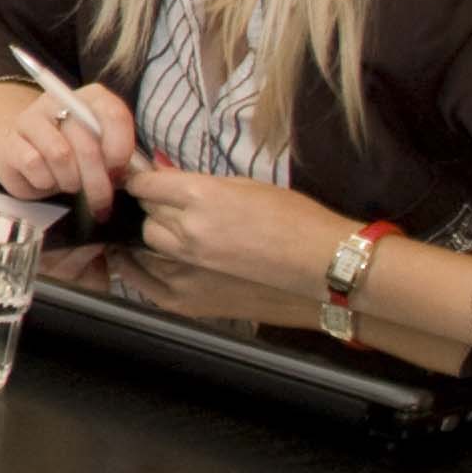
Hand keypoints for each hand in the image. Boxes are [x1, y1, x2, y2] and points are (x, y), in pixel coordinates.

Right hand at [0, 76, 134, 219]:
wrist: (19, 153)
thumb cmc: (70, 154)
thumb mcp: (99, 151)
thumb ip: (117, 155)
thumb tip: (134, 174)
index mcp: (88, 98)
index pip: (112, 112)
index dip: (120, 146)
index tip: (118, 170)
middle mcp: (57, 100)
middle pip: (87, 143)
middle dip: (97, 181)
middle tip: (101, 200)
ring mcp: (29, 118)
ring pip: (61, 155)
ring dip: (70, 181)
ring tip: (70, 184)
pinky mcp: (8, 139)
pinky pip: (35, 165)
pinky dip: (45, 182)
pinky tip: (45, 181)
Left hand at [123, 164, 355, 300]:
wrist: (327, 268)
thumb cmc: (297, 220)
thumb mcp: (246, 186)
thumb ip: (198, 182)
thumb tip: (163, 172)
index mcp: (200, 196)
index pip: (146, 185)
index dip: (144, 182)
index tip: (146, 182)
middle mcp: (186, 230)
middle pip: (147, 213)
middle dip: (154, 207)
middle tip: (168, 207)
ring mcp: (185, 267)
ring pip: (146, 243)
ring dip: (155, 235)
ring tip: (171, 232)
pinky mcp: (188, 299)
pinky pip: (147, 280)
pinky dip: (146, 267)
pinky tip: (149, 260)